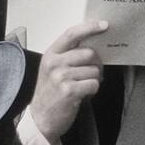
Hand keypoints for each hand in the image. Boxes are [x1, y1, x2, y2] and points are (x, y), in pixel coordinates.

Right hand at [30, 19, 108, 140]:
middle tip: (92, 73)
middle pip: (89, 53)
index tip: (104, 25)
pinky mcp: (69, 91)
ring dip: (94, 79)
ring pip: (94, 70)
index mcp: (51, 54)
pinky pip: (94, 84)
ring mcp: (61, 77)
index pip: (72, 34)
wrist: (41, 119)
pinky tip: (83, 94)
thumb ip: (68, 55)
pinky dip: (92, 90)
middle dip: (96, 64)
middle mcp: (54, 63)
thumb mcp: (53, 69)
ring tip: (83, 86)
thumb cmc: (50, 92)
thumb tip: (93, 45)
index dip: (89, 27)